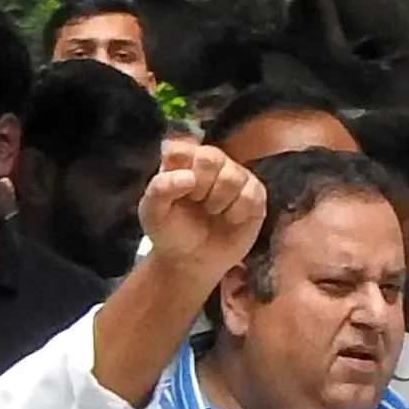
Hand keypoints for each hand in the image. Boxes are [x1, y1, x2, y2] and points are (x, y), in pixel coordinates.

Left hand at [136, 141, 266, 281]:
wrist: (193, 261)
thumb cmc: (170, 233)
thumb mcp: (153, 214)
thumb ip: (160, 189)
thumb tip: (189, 177)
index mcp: (181, 159)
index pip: (182, 146)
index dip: (182, 169)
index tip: (180, 191)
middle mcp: (209, 161)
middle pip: (210, 156)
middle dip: (202, 186)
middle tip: (196, 203)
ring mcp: (234, 174)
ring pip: (233, 175)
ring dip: (219, 201)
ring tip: (212, 213)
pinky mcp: (254, 192)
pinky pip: (252, 194)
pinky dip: (238, 212)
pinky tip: (230, 219)